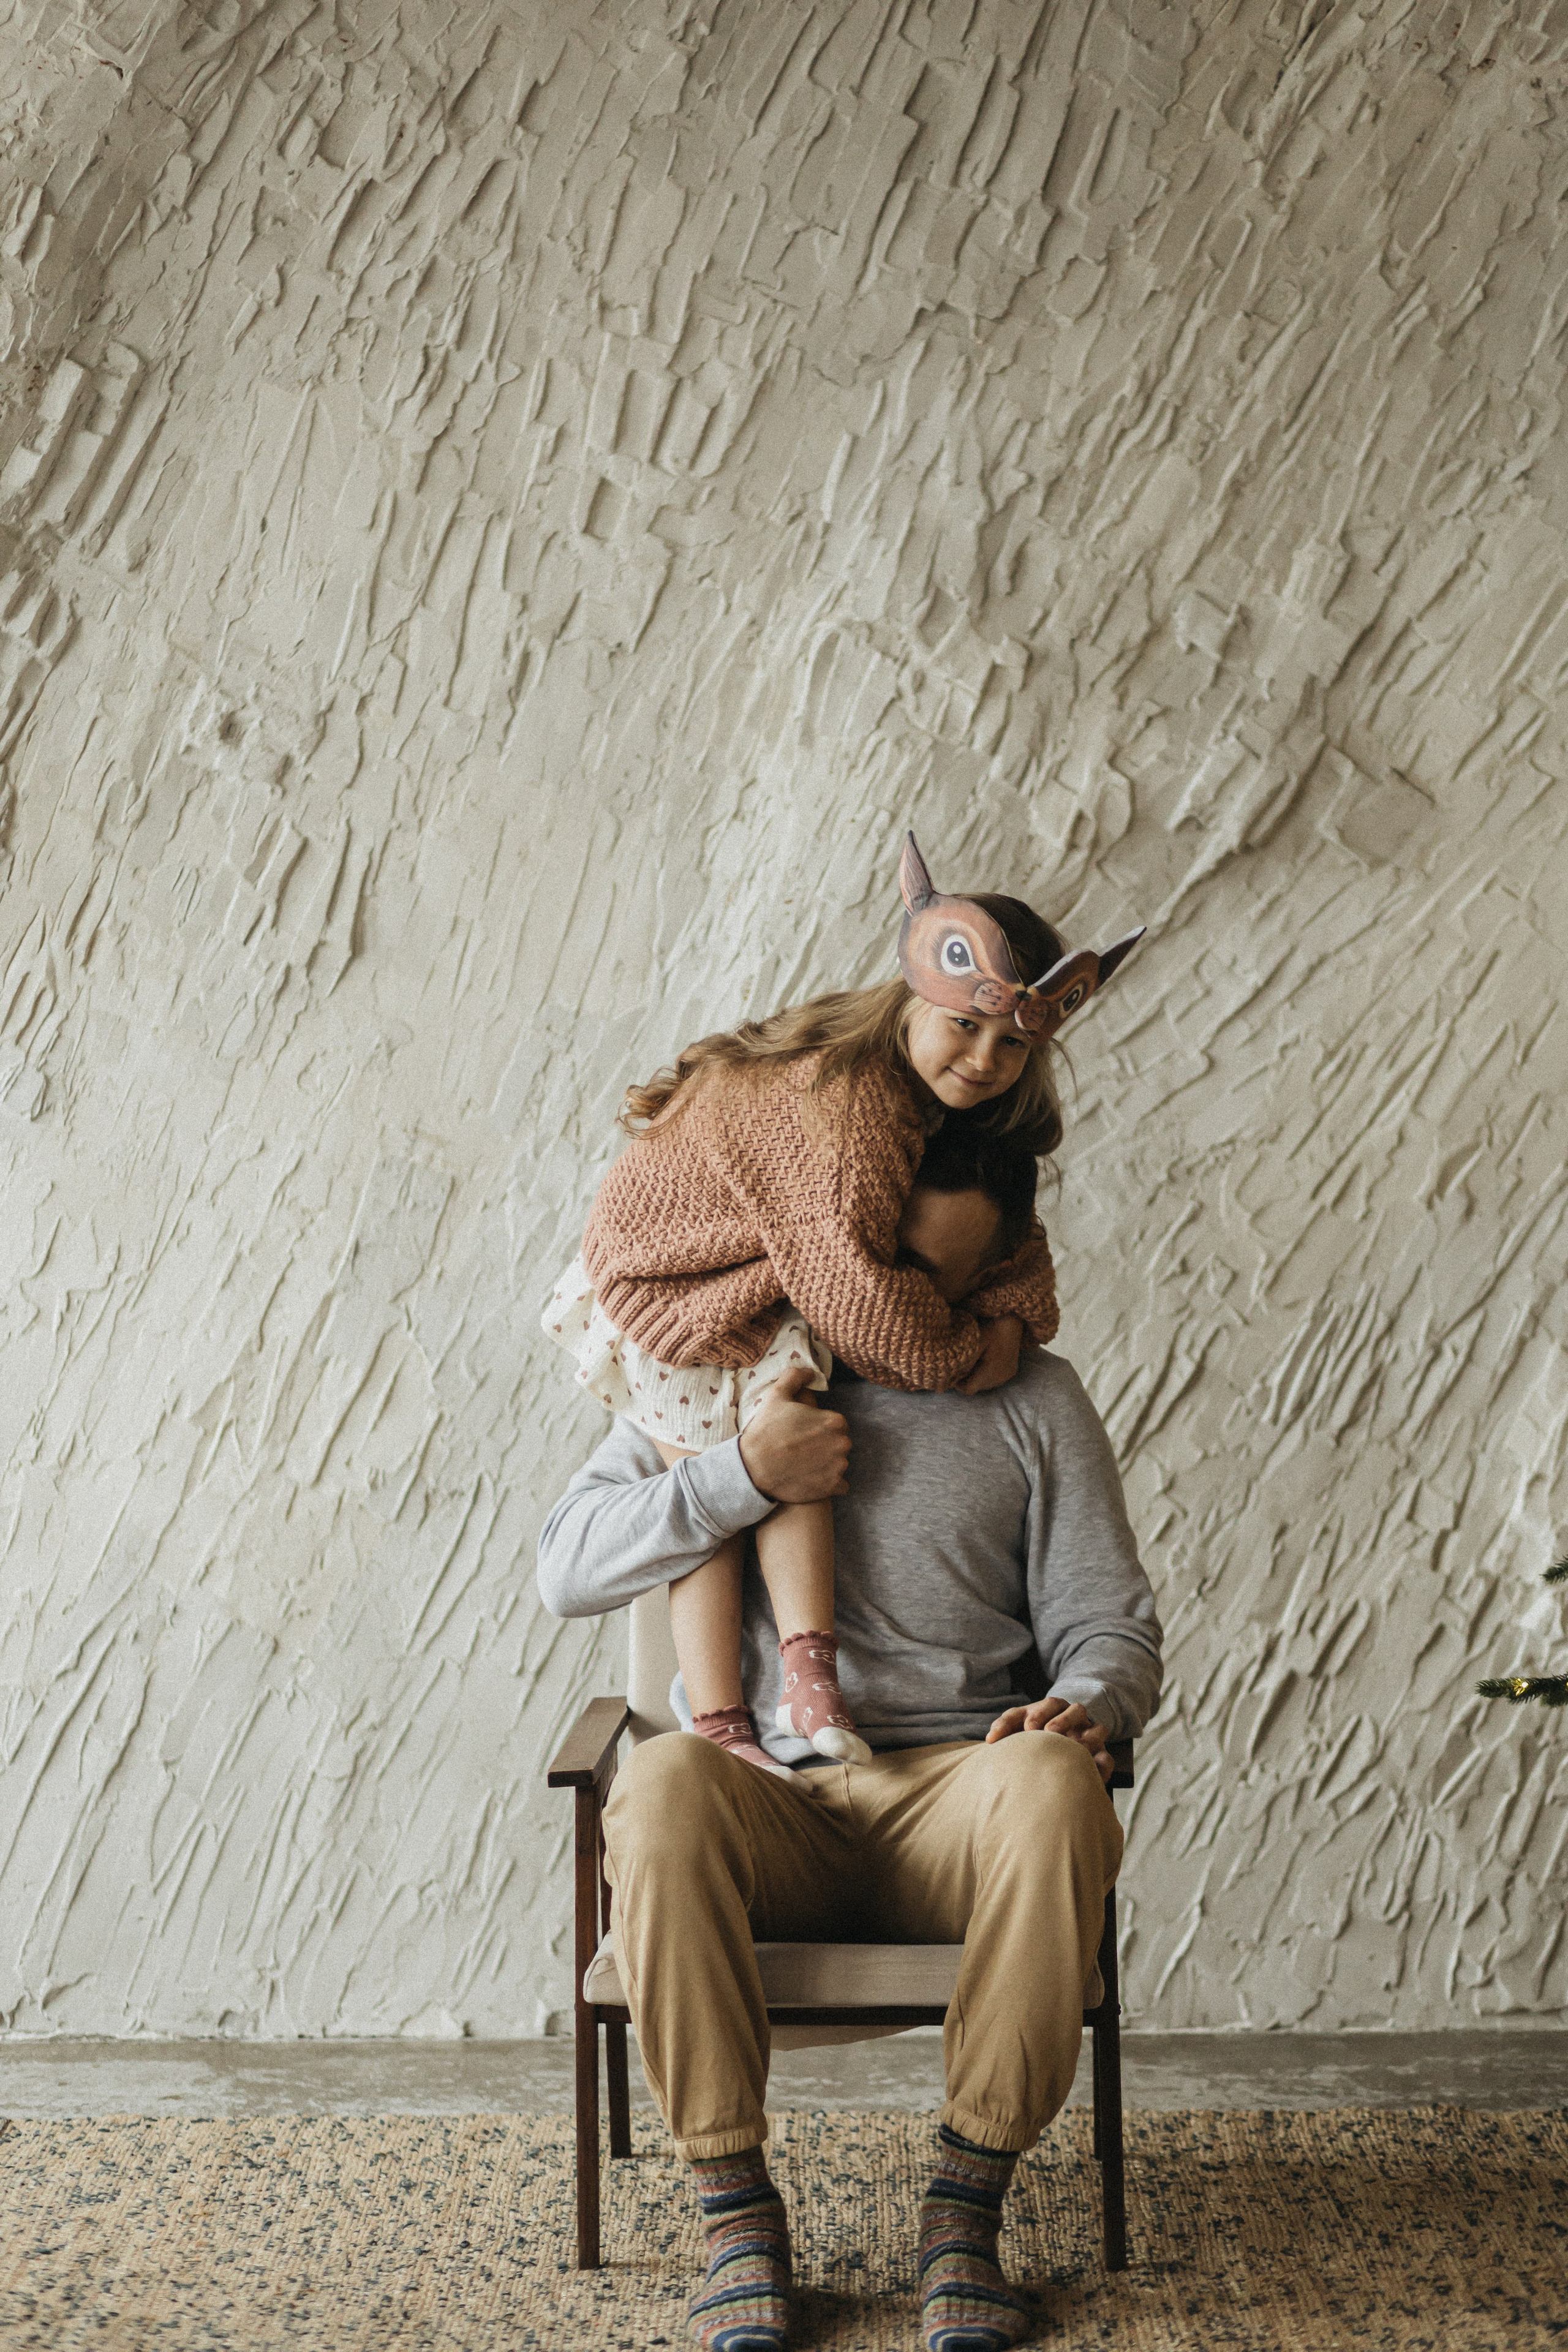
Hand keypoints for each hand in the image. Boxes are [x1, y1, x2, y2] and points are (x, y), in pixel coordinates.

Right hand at [739, 1365, 851, 1502]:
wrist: (753, 1469)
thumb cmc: (766, 1431)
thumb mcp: (776, 1396)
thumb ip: (795, 1377)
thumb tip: (810, 1372)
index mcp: (834, 1421)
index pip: (836, 1424)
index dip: (820, 1427)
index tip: (804, 1433)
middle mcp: (842, 1444)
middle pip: (839, 1443)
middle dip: (825, 1445)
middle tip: (802, 1449)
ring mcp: (838, 1467)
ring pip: (839, 1463)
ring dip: (827, 1464)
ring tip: (803, 1465)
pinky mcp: (832, 1487)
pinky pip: (840, 1485)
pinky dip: (829, 1483)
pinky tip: (811, 1479)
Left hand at [956, 1314, 1023, 1394]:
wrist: (1014, 1319)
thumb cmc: (992, 1328)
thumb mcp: (975, 1342)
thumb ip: (963, 1361)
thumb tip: (948, 1377)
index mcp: (991, 1372)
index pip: (969, 1389)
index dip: (957, 1383)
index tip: (953, 1370)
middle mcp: (1000, 1378)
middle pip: (977, 1387)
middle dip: (967, 1378)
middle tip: (962, 1361)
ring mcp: (1007, 1375)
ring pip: (985, 1384)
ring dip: (976, 1376)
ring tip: (974, 1359)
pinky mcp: (1011, 1371)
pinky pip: (994, 1379)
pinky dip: (986, 1373)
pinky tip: (984, 1359)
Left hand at [984, 1695, 1112, 1784]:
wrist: (1061, 1753)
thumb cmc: (1034, 1737)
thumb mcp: (1020, 1727)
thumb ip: (1006, 1728)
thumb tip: (989, 1740)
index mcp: (1054, 1708)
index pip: (1047, 1704)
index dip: (1037, 1713)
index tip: (1027, 1727)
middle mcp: (1074, 1718)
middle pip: (1074, 1710)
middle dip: (1061, 1719)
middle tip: (1046, 1732)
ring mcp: (1090, 1734)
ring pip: (1096, 1727)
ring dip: (1086, 1740)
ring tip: (1070, 1746)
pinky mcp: (1101, 1754)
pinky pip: (1107, 1756)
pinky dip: (1100, 1761)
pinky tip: (1089, 1767)